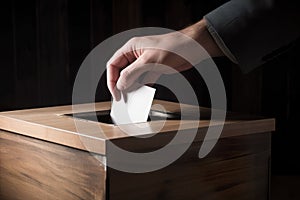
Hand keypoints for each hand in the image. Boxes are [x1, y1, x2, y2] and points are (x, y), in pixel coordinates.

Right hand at [107, 19, 223, 99]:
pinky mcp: (154, 68)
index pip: (113, 64)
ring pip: (133, 77)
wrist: (193, 47)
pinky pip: (144, 80)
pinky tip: (143, 93)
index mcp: (131, 48)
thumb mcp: (149, 61)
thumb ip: (132, 73)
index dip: (111, 79)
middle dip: (120, 84)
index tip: (115, 92)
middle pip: (121, 71)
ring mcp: (145, 62)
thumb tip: (121, 85)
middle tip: (122, 97)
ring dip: (131, 87)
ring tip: (132, 97)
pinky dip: (142, 87)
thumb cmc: (173, 46)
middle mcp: (136, 55)